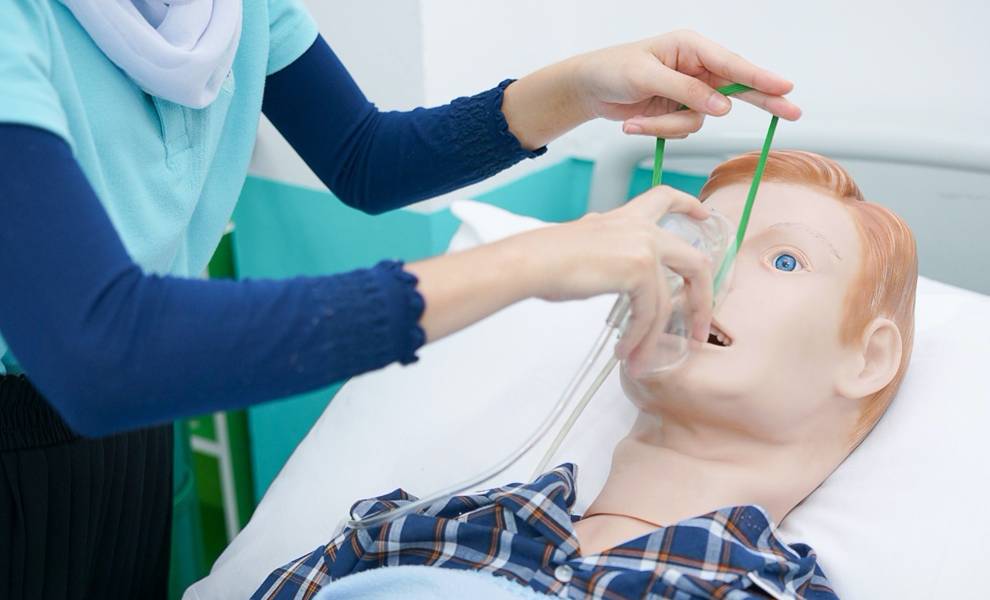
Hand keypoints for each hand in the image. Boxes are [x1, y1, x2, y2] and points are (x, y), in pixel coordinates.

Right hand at [503, 185, 714, 367]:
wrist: (532, 262)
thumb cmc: (546, 259)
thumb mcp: (585, 244)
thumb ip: (608, 249)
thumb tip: (613, 266)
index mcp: (626, 218)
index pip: (664, 197)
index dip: (689, 205)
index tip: (704, 216)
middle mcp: (641, 228)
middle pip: (694, 261)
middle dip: (702, 300)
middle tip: (699, 328)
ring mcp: (644, 247)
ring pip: (667, 301)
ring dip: (656, 338)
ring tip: (642, 359)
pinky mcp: (639, 270)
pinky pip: (650, 313)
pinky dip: (640, 338)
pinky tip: (627, 352)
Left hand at [572, 29, 802, 137]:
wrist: (588, 89)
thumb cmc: (613, 70)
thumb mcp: (646, 77)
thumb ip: (685, 91)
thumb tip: (723, 107)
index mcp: (691, 47)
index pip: (732, 64)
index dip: (760, 77)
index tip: (786, 87)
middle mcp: (696, 68)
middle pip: (738, 88)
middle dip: (762, 100)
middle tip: (793, 111)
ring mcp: (689, 93)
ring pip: (699, 121)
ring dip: (666, 125)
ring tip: (634, 120)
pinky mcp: (677, 112)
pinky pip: (680, 130)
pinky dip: (656, 130)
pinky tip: (632, 121)